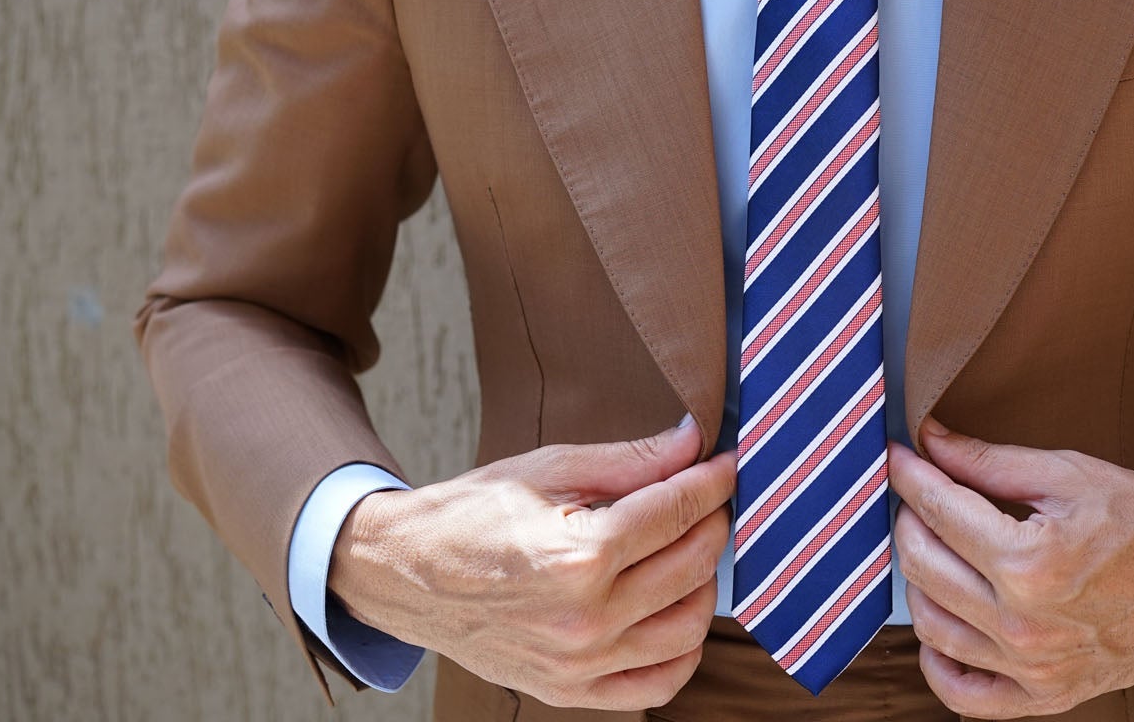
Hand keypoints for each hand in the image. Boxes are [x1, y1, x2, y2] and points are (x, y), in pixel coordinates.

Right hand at [329, 420, 735, 709]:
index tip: (729, 462)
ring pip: (688, 627)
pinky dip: (683, 650)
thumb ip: (630, 460)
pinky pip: (658, 684)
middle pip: (692, 565)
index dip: (713, 480)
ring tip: (689, 550)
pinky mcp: (570, 690)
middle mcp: (585, 618)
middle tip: (706, 499)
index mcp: (579, 555)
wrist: (405, 574)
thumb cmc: (473, 514)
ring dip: (705, 582)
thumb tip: (693, 442)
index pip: (677, 512)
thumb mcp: (549, 469)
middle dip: (712, 522)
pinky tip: (677, 611)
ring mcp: (579, 663)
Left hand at [887, 419, 1133, 717]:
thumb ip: (990, 462)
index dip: (910, 475)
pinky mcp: (1047, 696)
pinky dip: (937, 661)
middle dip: (909, 519)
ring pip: (930, 626)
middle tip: (920, 492)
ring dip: (917, 579)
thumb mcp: (1070, 474)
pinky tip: (942, 621)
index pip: (938, 512)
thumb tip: (930, 442)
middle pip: (922, 567)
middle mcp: (1025, 625)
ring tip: (932, 544)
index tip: (898, 456)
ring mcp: (1034, 669)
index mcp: (1031, 562)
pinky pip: (964, 695)